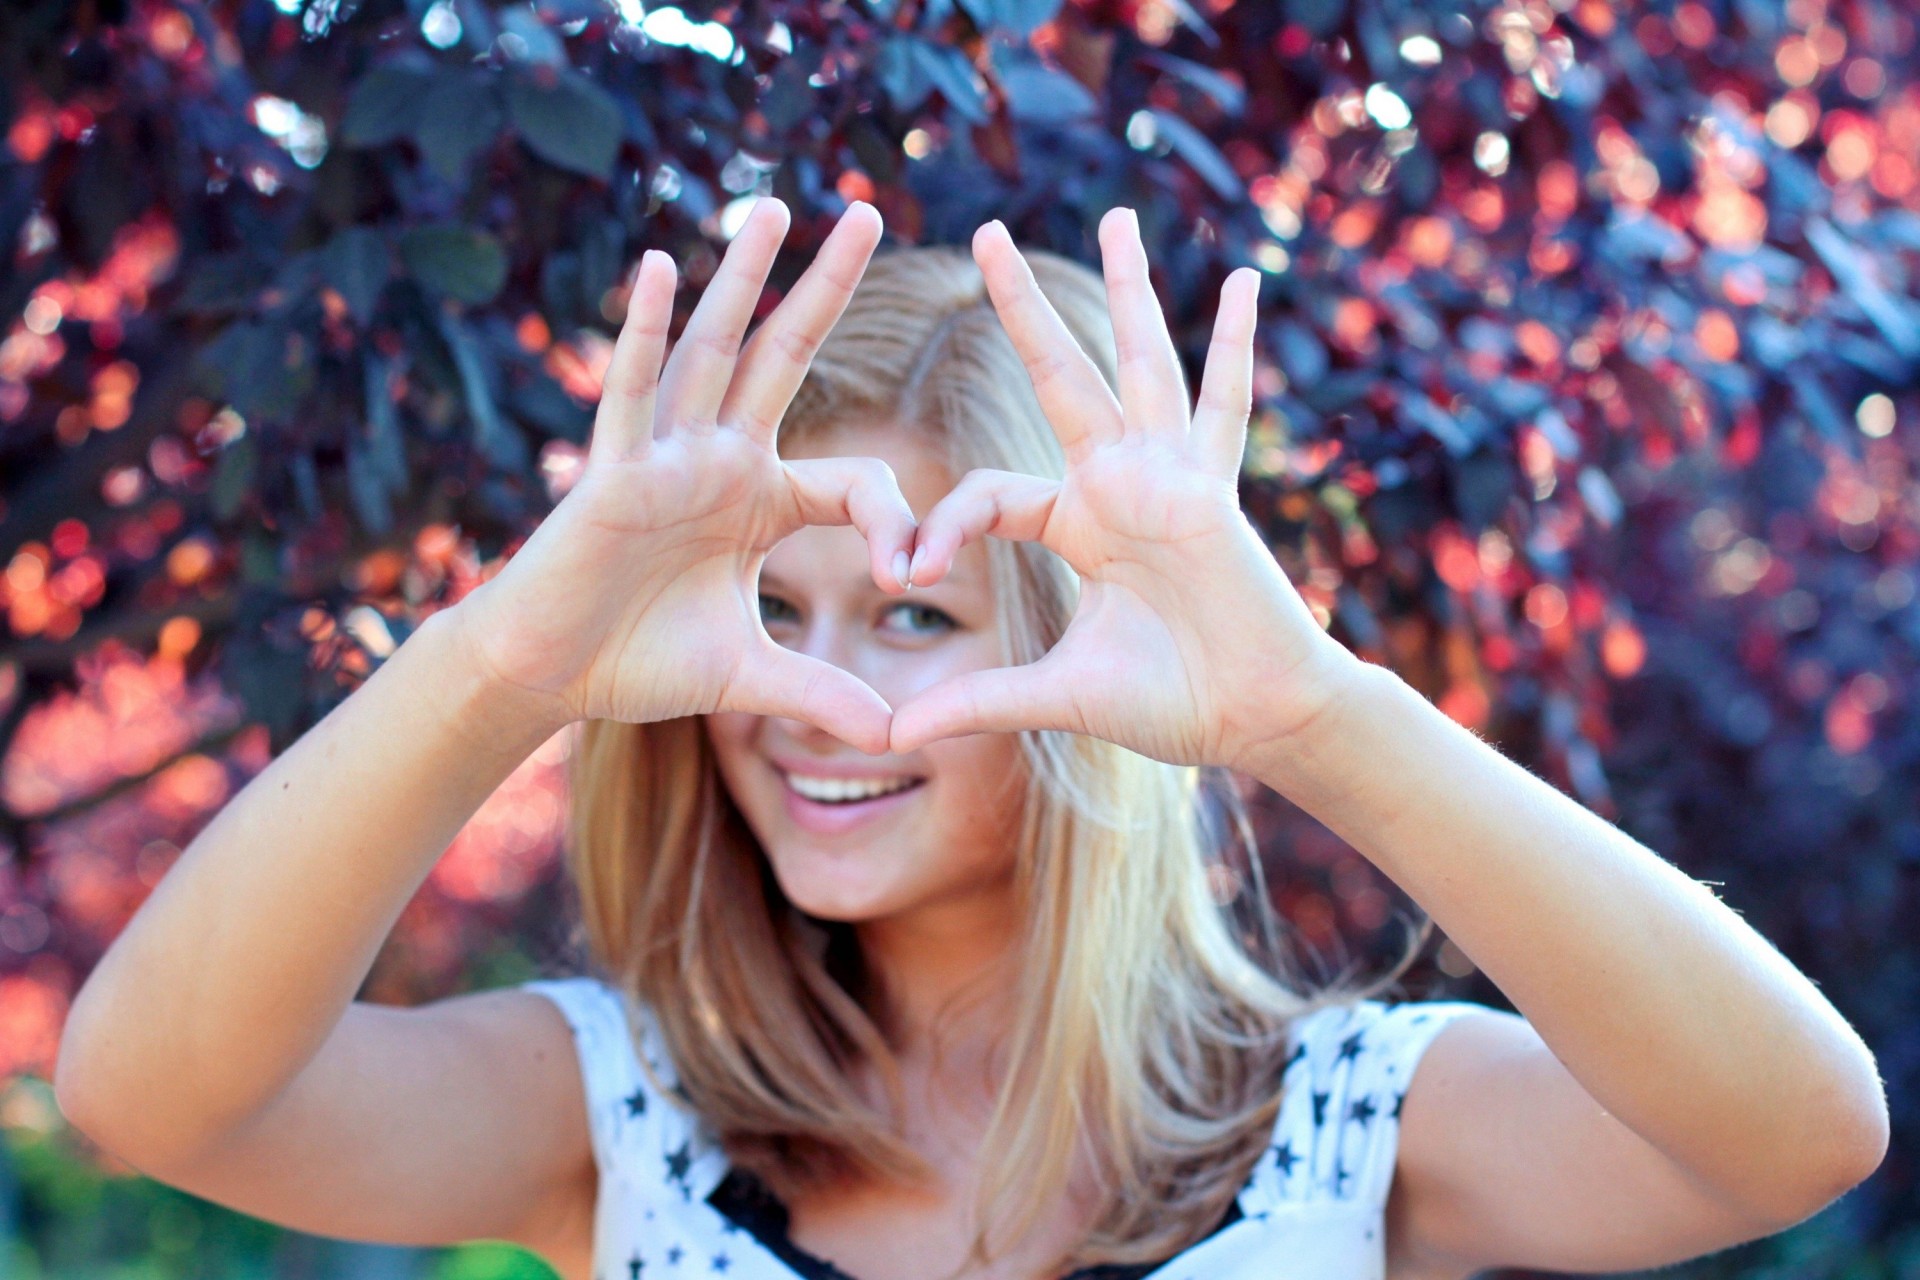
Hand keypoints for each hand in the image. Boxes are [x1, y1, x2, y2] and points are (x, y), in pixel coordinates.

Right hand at [451, 198, 915, 754]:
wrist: (549, 676)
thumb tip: (899, 737)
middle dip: (823, 288)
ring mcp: (665, 457)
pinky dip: (644, 334)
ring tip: (772, 209)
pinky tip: (658, 267)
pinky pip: (632, 394)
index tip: (913, 575)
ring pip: (710, 353)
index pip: (850, 481)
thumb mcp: (749, 676)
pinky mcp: (611, 472)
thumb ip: (821, 692)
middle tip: (864, 208)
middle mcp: (718, 461)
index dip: (894, 522)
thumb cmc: (638, 662)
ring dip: (740, 281)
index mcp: (760, 501)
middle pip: (781, 357)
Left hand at [888, 209, 1362, 767]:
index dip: (942, 525)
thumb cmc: (1172, 702)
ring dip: (1126, 288)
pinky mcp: (1210, 489)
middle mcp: (1119, 482)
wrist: (1257, 719)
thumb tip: (888, 736)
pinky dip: (1235, 346)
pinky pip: (1224, 406)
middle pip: (1060, 374)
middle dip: (1020, 307)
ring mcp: (1170, 476)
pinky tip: (1244, 282)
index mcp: (1078, 522)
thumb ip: (976, 701)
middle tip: (984, 232)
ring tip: (1113, 212)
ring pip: (1140, 362)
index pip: (991, 492)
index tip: (909, 570)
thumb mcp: (1055, 695)